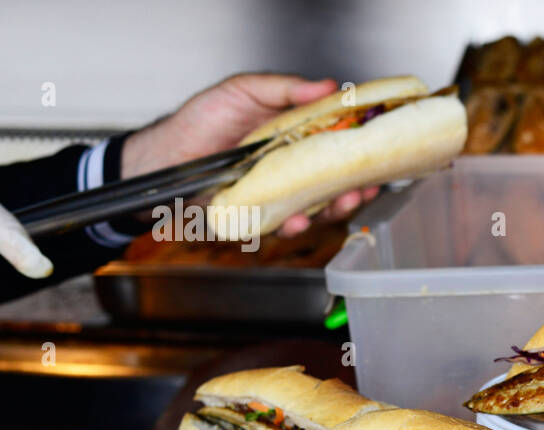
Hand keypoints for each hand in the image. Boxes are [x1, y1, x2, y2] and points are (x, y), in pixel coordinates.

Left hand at [121, 73, 379, 236]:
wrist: (162, 157)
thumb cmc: (199, 122)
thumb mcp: (243, 92)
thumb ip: (285, 89)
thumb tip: (329, 86)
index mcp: (295, 138)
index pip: (336, 146)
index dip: (357, 152)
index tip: (376, 154)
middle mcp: (290, 169)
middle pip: (334, 183)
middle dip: (355, 188)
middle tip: (365, 186)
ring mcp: (277, 195)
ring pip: (316, 208)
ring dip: (333, 210)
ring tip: (340, 203)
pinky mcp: (260, 217)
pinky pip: (284, 226)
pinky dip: (295, 225)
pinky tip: (297, 219)